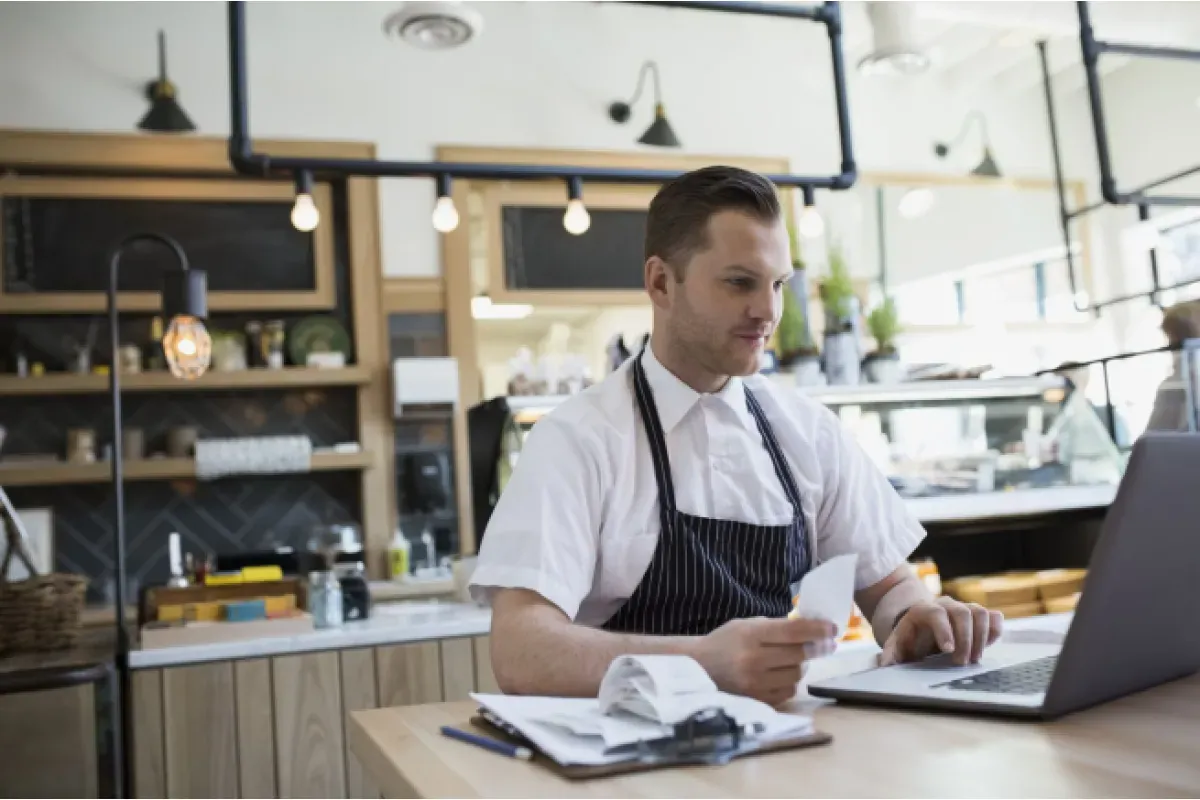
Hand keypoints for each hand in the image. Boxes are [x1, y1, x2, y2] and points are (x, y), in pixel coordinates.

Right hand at [691, 616, 837, 705]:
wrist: (697, 668)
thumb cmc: (724, 642)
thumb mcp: (745, 625)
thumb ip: (776, 627)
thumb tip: (811, 630)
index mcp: (750, 635)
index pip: (793, 632)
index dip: (818, 630)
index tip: (833, 629)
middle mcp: (753, 660)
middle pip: (799, 655)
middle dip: (817, 648)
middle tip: (825, 644)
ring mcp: (754, 683)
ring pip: (797, 675)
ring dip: (803, 666)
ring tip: (797, 659)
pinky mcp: (756, 700)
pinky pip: (788, 692)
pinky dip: (791, 682)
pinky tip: (783, 674)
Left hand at [880, 597, 1003, 666]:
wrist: (922, 629)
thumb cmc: (910, 639)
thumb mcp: (897, 645)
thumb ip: (891, 654)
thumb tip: (885, 664)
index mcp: (923, 610)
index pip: (936, 613)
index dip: (944, 630)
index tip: (949, 650)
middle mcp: (946, 605)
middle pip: (962, 612)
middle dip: (965, 639)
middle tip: (962, 662)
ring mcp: (964, 608)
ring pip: (980, 613)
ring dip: (981, 637)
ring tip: (975, 659)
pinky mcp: (979, 617)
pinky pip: (994, 618)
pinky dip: (995, 631)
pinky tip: (987, 646)